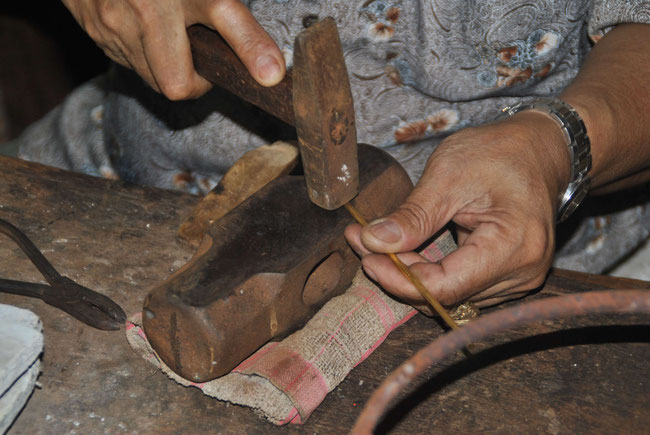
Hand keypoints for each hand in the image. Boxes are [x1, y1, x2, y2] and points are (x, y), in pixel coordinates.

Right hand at [62, 0, 284, 99]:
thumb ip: (225, 8)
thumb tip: (264, 49)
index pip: (226, 16)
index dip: (251, 48)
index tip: (271, 73)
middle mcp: (148, 6)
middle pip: (178, 83)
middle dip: (194, 83)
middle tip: (202, 61)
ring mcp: (116, 23)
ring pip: (153, 80)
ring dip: (168, 70)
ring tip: (171, 38)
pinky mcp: (98, 33)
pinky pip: (130, 63)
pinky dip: (143, 56)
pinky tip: (144, 30)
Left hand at [345, 111, 570, 311]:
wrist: (537, 150)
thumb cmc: (499, 153)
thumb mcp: (448, 175)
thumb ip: (412, 215)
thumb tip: (373, 242)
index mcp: (514, 246)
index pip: (446, 286)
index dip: (400, 278)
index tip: (366, 255)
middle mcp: (523, 273)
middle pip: (446, 295)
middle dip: (399, 274)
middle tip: (362, 242)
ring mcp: (518, 279)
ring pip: (449, 295)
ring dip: (411, 274)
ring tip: (380, 242)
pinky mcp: (508, 277)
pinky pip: (460, 286)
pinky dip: (429, 272)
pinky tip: (406, 250)